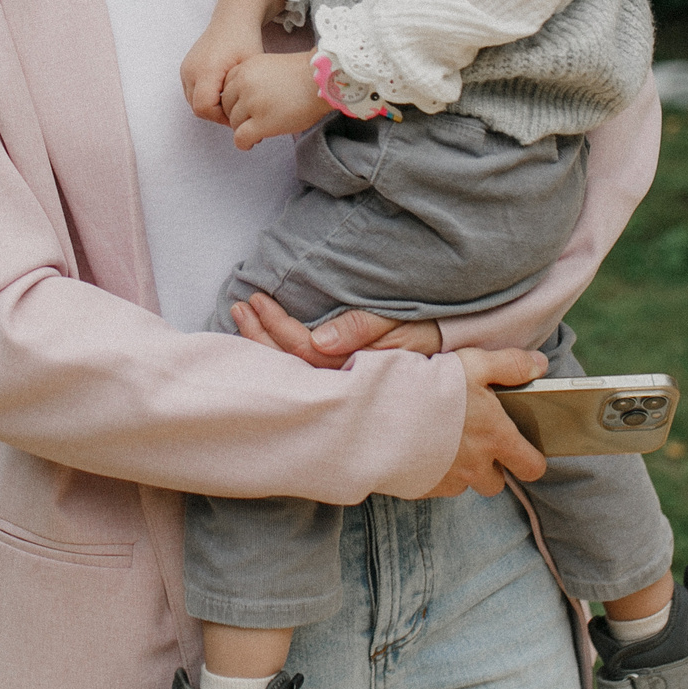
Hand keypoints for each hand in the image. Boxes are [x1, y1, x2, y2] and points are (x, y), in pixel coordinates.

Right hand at [182, 0, 282, 124]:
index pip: (204, 108)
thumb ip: (247, 94)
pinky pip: (192, 93)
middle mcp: (190, 70)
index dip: (222, 117)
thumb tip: (250, 121)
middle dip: (217, 114)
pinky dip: (206, 97)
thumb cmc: (245, 40)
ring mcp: (185, 69)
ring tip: (232, 100)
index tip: (239, 113)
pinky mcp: (185, 69)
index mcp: (206, 70)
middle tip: (237, 110)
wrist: (232, 19)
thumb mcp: (251, 67)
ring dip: (211, 106)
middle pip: (197, 108)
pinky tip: (224, 92)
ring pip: (193, 102)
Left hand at [221, 52, 330, 150]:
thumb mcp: (270, 65)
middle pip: (227, 106)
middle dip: (237, 115)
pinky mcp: (261, 123)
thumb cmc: (305, 75)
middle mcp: (244, 83)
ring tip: (258, 131)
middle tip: (252, 121)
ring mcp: (251, 103)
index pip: (226, 88)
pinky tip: (252, 143)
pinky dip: (244, 143)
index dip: (235, 100)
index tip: (246, 107)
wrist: (323, 81)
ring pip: (233, 123)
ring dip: (243, 129)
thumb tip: (244, 99)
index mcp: (246, 67)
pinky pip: (240, 138)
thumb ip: (254, 78)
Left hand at [231, 294, 441, 369]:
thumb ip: (363, 328)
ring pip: (290, 376)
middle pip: (289, 368)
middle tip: (238, 307)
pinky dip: (275, 360)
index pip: (304, 350)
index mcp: (357, 369)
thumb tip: (321, 341)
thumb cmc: (424, 332)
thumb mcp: (401, 324)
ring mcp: (340, 389)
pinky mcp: (338, 387)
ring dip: (261, 347)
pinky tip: (259, 345)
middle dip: (258, 337)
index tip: (257, 298)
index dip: (276, 326)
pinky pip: (298, 377)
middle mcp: (343, 385)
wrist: (449, 356)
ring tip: (241, 319)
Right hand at [425, 345, 549, 498]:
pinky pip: (436, 485)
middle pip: (496, 483)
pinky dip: (432, 471)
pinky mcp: (421, 488)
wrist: (378, 414)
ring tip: (440, 441)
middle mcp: (476, 467)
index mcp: (496, 438)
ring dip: (459, 470)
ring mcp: (448, 481)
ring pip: (464, 484)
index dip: (530, 459)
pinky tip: (418, 448)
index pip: (532, 467)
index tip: (520, 449)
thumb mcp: (473, 364)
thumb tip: (540, 365)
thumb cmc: (430, 386)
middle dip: (489, 467)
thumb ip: (509, 365)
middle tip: (473, 440)